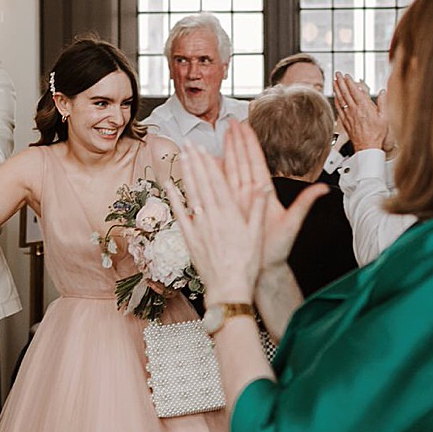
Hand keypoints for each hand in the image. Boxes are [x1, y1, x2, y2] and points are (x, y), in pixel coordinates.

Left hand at [166, 137, 263, 304]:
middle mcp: (212, 216)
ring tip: (182, 156)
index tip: (203, 148)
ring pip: (191, 194)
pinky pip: (179, 214)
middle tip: (188, 144)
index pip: (217, 182)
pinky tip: (169, 185)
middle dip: (195, 161)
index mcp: (230, 213)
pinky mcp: (189, 238)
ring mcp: (199, 226)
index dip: (209, 163)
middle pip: (202, 183)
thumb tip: (263, 188)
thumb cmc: (246, 264)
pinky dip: (174, 198)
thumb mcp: (257, 235)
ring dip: (186, 174)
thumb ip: (257, 210)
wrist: (229, 288)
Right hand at [218, 121, 326, 270]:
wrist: (265, 267)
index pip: (255, 161)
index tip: (245, 126)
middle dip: (236, 141)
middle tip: (230, 123)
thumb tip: (324, 188)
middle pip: (241, 161)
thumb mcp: (293, 223)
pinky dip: (214, 176)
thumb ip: (305, 203)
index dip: (249, 143)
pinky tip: (208, 165)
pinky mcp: (230, 210)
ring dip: (224, 154)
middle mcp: (252, 194)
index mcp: (265, 192)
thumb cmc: (279, 248)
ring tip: (219, 138)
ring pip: (230, 172)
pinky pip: (220, 189)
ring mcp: (240, 201)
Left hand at [334, 73, 388, 151]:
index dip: (349, 82)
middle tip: (337, 73)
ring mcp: (348, 115)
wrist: (367, 146)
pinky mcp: (345, 121)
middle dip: (341, 81)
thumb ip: (383, 103)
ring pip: (340, 99)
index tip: (347, 75)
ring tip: (334, 81)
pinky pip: (339, 108)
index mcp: (364, 107)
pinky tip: (335, 96)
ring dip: (337, 89)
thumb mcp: (384, 117)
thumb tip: (383, 91)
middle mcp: (354, 110)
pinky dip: (336, 100)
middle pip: (345, 92)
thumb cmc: (377, 133)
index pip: (355, 90)